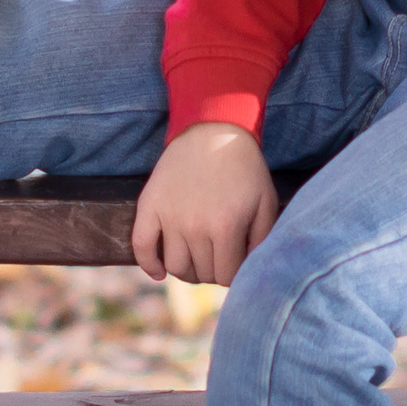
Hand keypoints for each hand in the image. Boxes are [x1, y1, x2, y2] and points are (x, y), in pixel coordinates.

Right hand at [133, 123, 280, 286]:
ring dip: (187, 271)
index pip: (226, 276)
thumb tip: (250, 272)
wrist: (214, 129)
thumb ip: (262, 240)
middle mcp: (195, 226)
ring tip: (197, 261)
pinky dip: (149, 265)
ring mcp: (170, 216)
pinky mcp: (149, 205)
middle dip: (213, 271)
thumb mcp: (265, 201)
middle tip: (219, 257)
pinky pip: (141, 247)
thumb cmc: (245, 168)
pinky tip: (159, 272)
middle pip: (202, 273)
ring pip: (175, 267)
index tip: (235, 264)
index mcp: (226, 226)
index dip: (233, 274)